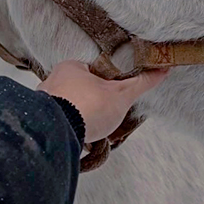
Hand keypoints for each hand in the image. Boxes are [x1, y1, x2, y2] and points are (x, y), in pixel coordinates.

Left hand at [39, 60, 169, 142]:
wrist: (60, 133)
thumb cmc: (89, 106)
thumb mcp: (122, 93)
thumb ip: (141, 82)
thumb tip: (163, 69)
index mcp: (70, 67)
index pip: (90, 70)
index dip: (103, 82)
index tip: (111, 93)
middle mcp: (52, 81)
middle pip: (76, 89)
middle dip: (89, 101)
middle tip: (103, 112)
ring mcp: (43, 103)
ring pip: (65, 107)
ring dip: (77, 116)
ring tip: (91, 127)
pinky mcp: (40, 122)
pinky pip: (56, 122)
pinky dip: (67, 128)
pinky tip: (77, 136)